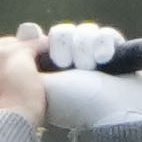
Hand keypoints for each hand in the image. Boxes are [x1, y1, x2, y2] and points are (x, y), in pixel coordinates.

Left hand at [34, 19, 141, 133]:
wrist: (116, 111)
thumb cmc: (74, 102)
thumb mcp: (42, 84)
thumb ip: (27, 59)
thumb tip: (26, 30)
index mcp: (48, 73)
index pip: (40, 43)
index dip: (40, 39)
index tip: (33, 35)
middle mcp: (70, 64)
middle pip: (62, 33)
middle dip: (64, 45)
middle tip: (65, 63)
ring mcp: (93, 58)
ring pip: (83, 32)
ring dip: (84, 46)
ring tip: (89, 65)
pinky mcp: (114, 53)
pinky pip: (106, 34)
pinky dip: (104, 43)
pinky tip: (104, 59)